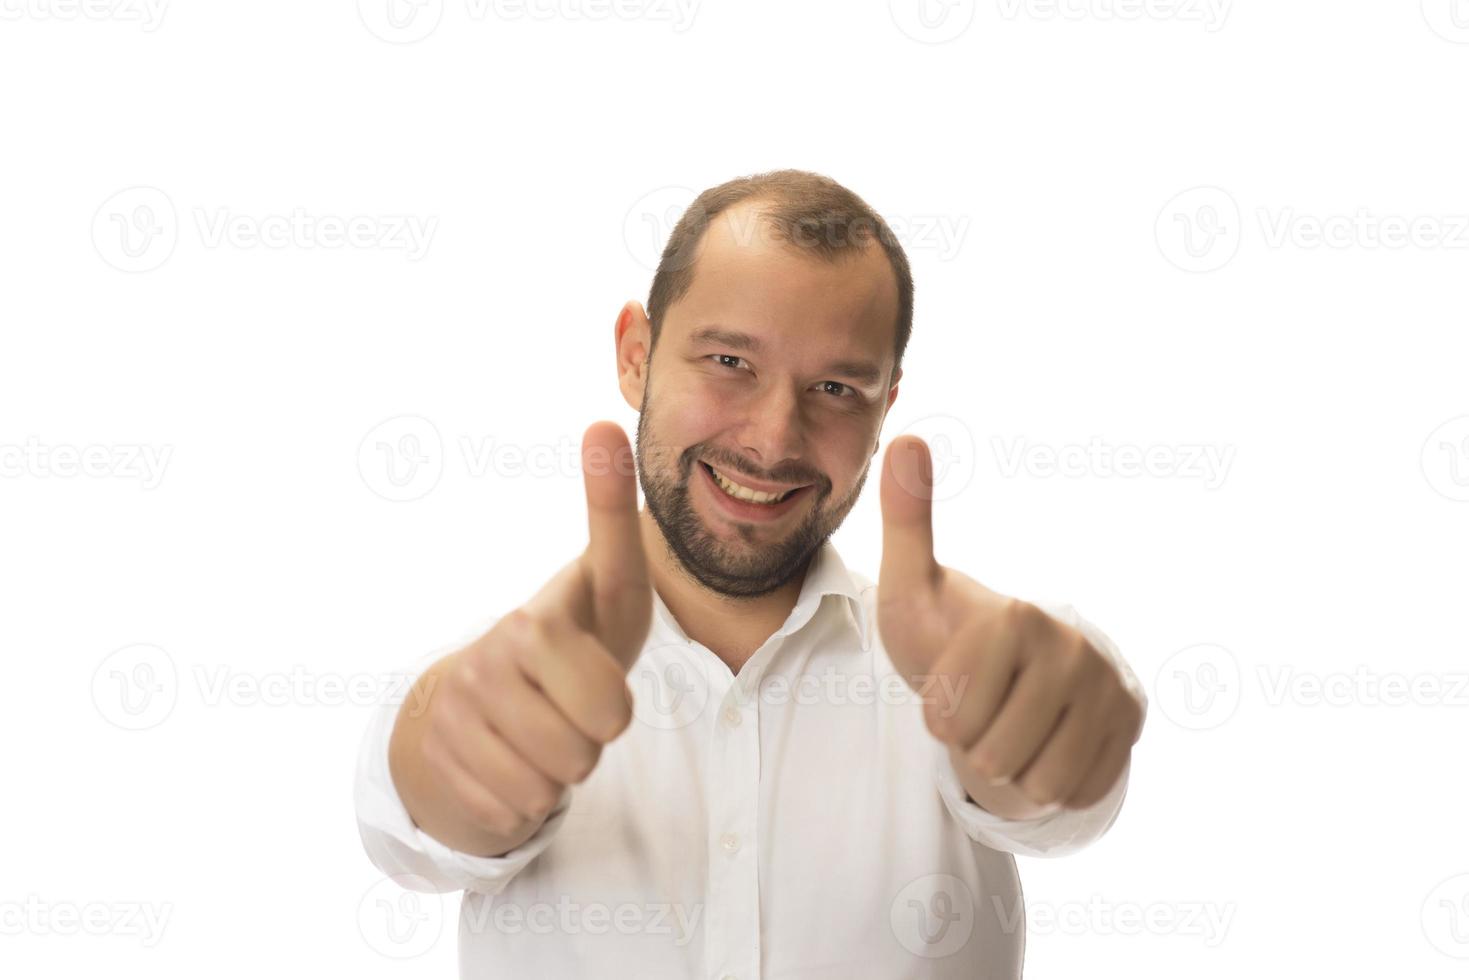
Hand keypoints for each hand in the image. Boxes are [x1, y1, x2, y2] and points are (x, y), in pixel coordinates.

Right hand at [417, 421, 652, 846]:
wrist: (485, 691)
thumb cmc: (573, 630)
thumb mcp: (606, 578)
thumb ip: (611, 510)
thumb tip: (601, 421)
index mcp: (531, 625)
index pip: (608, 710)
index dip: (613, 706)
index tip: (587, 681)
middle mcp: (483, 668)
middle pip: (583, 755)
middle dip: (591, 740)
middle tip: (573, 703)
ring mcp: (455, 721)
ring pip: (549, 789)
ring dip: (560, 770)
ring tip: (546, 726)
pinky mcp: (439, 768)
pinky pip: (515, 813)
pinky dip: (525, 799)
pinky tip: (513, 757)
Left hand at [877, 434, 1142, 811]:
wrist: (1005, 674)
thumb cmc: (947, 634)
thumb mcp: (912, 584)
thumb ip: (905, 519)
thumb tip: (904, 433)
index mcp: (1017, 618)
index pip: (952, 716)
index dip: (937, 714)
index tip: (948, 682)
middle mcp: (1076, 648)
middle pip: (993, 756)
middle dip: (972, 745)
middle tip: (979, 707)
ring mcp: (1112, 690)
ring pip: (1038, 784)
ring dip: (1009, 770)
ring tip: (1005, 726)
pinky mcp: (1132, 728)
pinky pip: (1075, 792)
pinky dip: (1048, 783)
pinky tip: (1041, 743)